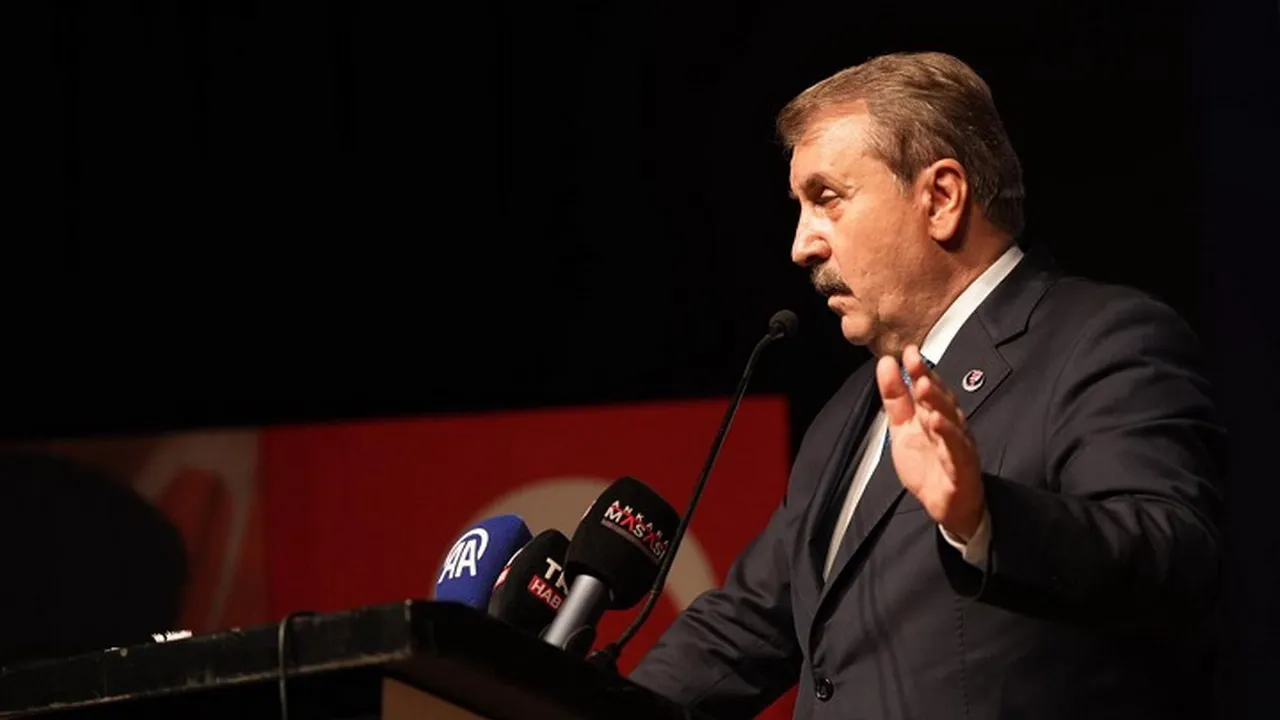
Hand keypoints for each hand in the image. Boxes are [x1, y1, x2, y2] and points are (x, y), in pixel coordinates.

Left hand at [876, 345, 984, 539]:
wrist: (946, 504)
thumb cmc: (929, 464)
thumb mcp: (902, 427)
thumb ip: (895, 397)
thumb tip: (887, 364)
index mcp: (937, 414)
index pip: (929, 387)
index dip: (919, 369)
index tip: (908, 352)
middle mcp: (951, 426)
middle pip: (941, 399)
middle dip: (927, 380)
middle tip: (915, 362)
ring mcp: (958, 445)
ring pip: (950, 420)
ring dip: (937, 402)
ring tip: (924, 386)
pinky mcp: (961, 467)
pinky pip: (955, 450)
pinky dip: (947, 436)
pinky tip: (937, 423)